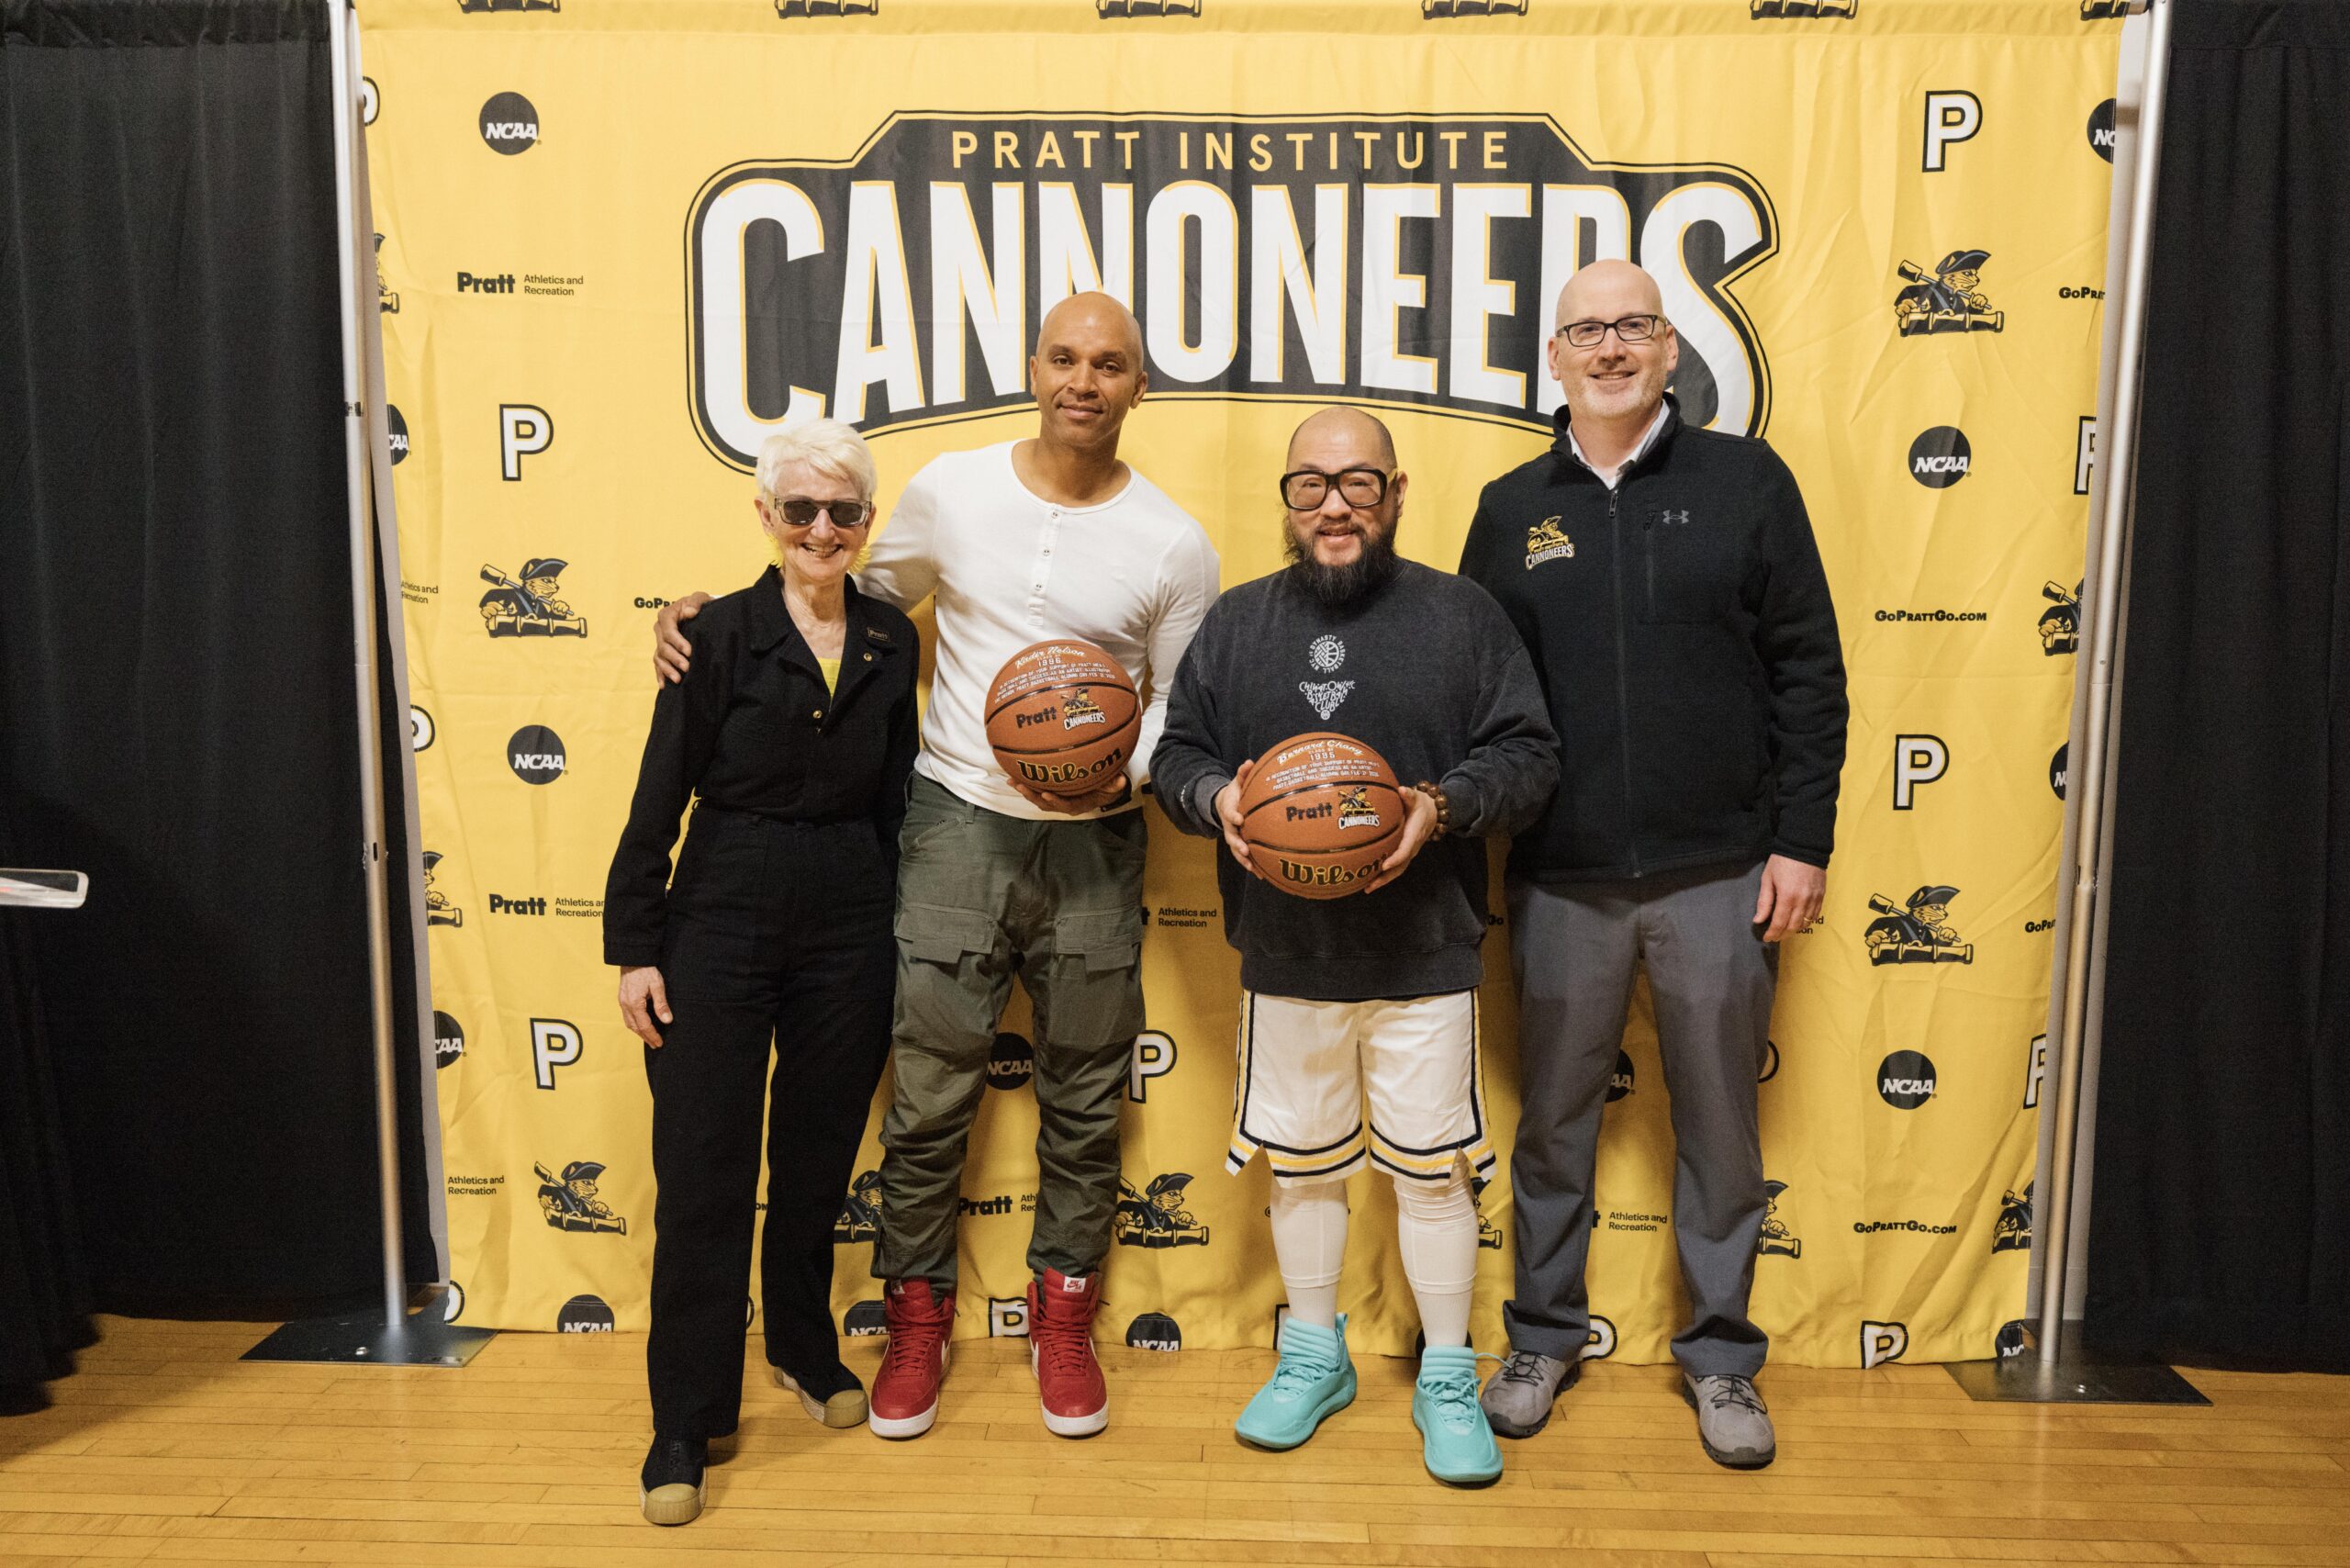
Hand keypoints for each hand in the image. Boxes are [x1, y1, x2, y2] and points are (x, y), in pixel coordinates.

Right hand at [618, 965, 672, 1046]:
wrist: (633, 958)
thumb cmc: (646, 970)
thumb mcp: (657, 986)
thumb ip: (661, 1004)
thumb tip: (667, 1020)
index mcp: (634, 1004)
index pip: (644, 1025)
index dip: (652, 1035)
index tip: (660, 1043)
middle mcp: (626, 1005)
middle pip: (635, 1027)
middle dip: (645, 1037)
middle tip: (655, 1045)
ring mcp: (622, 1002)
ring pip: (629, 1023)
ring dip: (639, 1032)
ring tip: (648, 1038)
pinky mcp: (622, 998)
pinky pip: (627, 1016)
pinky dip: (634, 1024)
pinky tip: (640, 1025)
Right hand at [653, 593, 713, 684]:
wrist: (700, 613)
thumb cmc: (700, 605)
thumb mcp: (700, 598)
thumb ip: (696, 602)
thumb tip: (689, 612)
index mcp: (667, 615)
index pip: (669, 630)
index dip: (677, 642)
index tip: (689, 651)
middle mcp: (660, 629)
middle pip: (663, 646)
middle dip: (675, 658)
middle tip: (687, 668)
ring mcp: (660, 641)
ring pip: (659, 657)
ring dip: (667, 669)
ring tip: (678, 680)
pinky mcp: (662, 651)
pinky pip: (658, 664)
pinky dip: (660, 675)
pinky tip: (663, 685)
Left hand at [1009, 772, 1130, 814]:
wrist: (1103, 790)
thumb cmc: (1107, 787)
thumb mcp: (1114, 786)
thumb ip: (1115, 784)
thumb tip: (1120, 780)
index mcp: (1079, 805)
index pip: (1065, 805)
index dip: (1055, 801)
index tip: (1045, 794)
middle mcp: (1065, 805)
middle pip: (1045, 803)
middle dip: (1032, 795)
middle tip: (1020, 785)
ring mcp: (1057, 800)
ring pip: (1038, 798)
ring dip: (1025, 790)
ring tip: (1012, 780)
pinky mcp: (1052, 793)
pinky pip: (1037, 790)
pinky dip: (1027, 784)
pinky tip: (1015, 774)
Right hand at [1213, 761, 1262, 879]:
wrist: (1224, 805)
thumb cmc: (1235, 793)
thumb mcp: (1237, 782)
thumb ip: (1243, 774)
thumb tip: (1249, 762)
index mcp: (1229, 809)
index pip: (1230, 813)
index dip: (1234, 816)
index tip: (1240, 818)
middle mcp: (1230, 826)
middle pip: (1231, 836)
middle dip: (1237, 843)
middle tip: (1244, 848)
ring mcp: (1234, 836)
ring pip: (1236, 850)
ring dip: (1244, 859)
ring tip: (1253, 868)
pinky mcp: (1239, 845)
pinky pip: (1244, 857)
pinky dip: (1252, 866)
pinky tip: (1262, 875)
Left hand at [1361, 787, 1439, 894]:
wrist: (1433, 812)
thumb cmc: (1422, 804)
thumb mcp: (1417, 797)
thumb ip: (1410, 795)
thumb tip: (1402, 790)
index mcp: (1414, 835)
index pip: (1405, 850)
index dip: (1395, 859)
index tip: (1383, 865)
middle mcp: (1412, 847)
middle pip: (1400, 866)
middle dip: (1385, 877)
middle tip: (1370, 884)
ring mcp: (1409, 852)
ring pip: (1397, 870)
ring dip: (1383, 880)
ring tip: (1367, 888)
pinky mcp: (1404, 853)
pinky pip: (1395, 867)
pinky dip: (1383, 875)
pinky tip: (1369, 879)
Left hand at [1754, 854, 1825, 942]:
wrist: (1804, 846)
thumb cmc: (1782, 861)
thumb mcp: (1768, 879)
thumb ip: (1764, 902)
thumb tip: (1758, 920)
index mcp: (1787, 896)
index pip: (1779, 923)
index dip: (1772, 933)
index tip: (1767, 938)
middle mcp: (1803, 900)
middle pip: (1793, 926)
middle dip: (1783, 935)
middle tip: (1774, 937)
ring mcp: (1814, 899)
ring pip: (1805, 923)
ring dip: (1794, 930)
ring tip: (1784, 931)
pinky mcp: (1821, 895)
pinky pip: (1815, 915)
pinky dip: (1806, 921)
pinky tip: (1798, 922)